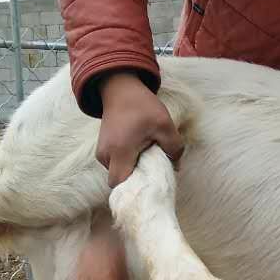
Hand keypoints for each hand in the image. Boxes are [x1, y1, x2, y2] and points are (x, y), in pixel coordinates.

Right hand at [97, 71, 183, 186]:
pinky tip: (141, 155)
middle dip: (137, 182)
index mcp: (120, 151)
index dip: (133, 191)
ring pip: (118, 173)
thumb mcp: (165, 125)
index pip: (120, 185)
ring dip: (133, 171)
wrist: (120, 88)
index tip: (149, 188)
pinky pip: (116, 165)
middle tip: (154, 174)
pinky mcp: (103, 149)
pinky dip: (128, 164)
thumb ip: (174, 148)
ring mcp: (102, 152)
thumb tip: (176, 167)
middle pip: (120, 181)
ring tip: (148, 160)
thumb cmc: (142, 106)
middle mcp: (106, 155)